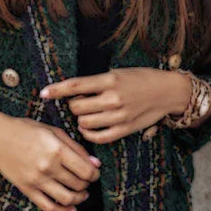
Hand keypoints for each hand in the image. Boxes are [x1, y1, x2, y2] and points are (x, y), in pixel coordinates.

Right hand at [0, 116, 100, 210]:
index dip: (95, 174)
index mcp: (57, 150)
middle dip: (87, 185)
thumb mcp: (53, 131)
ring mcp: (37, 180)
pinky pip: (48, 207)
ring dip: (79, 199)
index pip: (86, 171)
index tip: (94, 173)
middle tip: (87, 181)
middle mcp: (48, 167)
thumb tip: (95, 163)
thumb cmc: (24, 130)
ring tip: (81, 194)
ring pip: (67, 199)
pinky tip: (68, 207)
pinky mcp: (27, 189)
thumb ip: (75, 148)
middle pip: (79, 185)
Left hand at [40, 68, 191, 143]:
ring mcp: (120, 116)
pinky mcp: (125, 129)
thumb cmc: (140, 79)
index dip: (57, 90)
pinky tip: (88, 128)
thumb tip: (72, 92)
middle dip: (73, 106)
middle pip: (77, 107)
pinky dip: (88, 134)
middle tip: (79, 103)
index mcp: (110, 80)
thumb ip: (96, 83)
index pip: (76, 85)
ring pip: (84, 123)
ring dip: (80, 119)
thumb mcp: (117, 73)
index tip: (43, 93)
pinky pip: (98, 137)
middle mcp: (113, 98)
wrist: (167, 92)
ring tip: (86, 114)